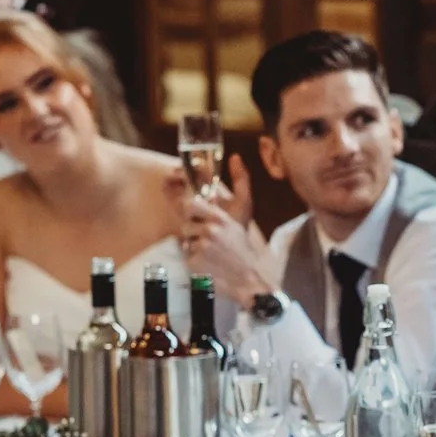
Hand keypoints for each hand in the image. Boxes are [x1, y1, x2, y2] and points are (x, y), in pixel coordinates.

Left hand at [177, 155, 276, 300]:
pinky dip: (193, 262)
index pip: (190, 204)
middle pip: (184, 223)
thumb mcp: (243, 214)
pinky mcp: (195, 264)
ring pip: (184, 240)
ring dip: (192, 246)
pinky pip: (186, 257)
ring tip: (209, 253)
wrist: (250, 279)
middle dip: (191, 230)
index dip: (190, 211)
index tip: (196, 217)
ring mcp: (201, 248)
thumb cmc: (244, 248)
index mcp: (220, 217)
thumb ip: (239, 185)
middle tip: (206, 239)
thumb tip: (235, 157)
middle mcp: (210, 230)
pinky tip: (208, 265)